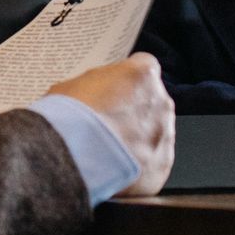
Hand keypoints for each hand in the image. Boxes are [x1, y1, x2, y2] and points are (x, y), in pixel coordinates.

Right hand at [51, 52, 174, 196]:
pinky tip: (115, 168)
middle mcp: (160, 102)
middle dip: (134, 111)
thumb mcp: (70, 87)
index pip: (144, 67)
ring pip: (155, 133)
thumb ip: (94, 86)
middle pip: (152, 102)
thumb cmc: (69, 119)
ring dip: (137, 139)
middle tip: (108, 124)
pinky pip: (153, 162)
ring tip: (108, 150)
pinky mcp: (162, 166)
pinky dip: (138, 165)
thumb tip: (92, 95)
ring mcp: (165, 136)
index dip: (127, 80)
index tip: (116, 90)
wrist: (72, 160)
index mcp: (141, 74)